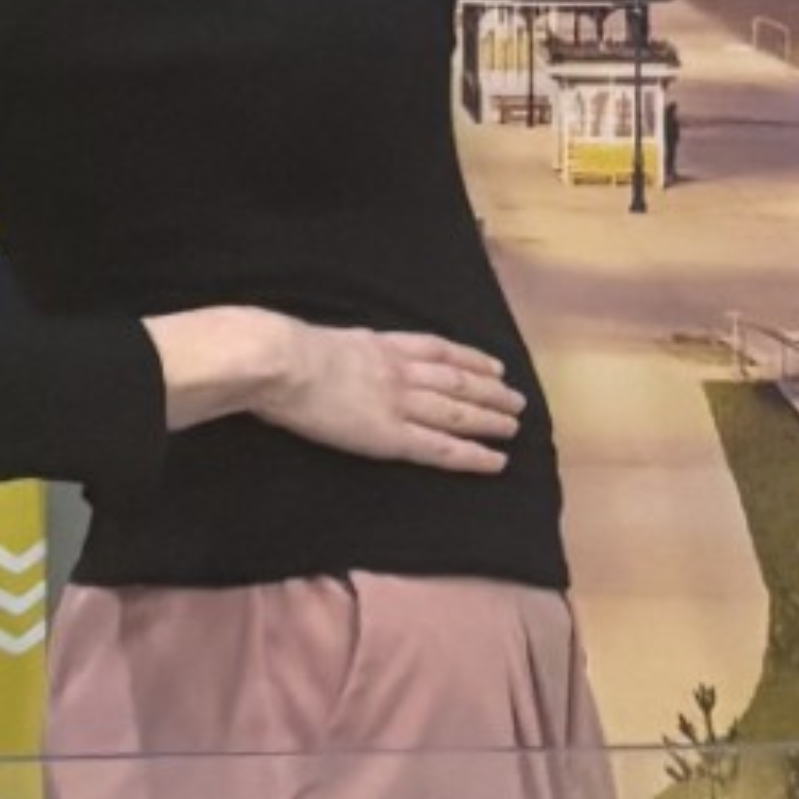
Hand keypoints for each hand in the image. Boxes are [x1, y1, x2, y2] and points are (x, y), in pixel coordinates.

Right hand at [175, 308, 525, 473]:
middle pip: (457, 381)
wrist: (280, 362)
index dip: (470, 358)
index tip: (493, 366)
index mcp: (381, 345)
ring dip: (490, 419)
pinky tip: (495, 460)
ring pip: (458, 412)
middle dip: (490, 391)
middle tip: (517, 400)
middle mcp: (400, 371)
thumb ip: (341, 349)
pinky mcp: (392, 436)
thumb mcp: (323, 338)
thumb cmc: (282, 351)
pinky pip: (441, 447)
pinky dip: (471, 454)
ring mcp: (399, 403)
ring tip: (515, 427)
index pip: (438, 350)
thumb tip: (334, 356)